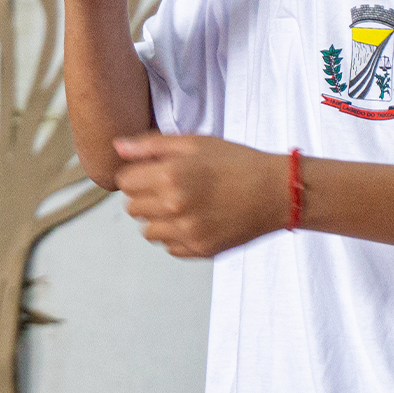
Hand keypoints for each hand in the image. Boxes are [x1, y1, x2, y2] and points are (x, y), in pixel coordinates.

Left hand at [114, 133, 281, 257]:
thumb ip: (151, 145)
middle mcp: (174, 207)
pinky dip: (176, 236)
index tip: (151, 172)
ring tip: (182, 205)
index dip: (136, 174)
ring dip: (158, 219)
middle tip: (169, 187)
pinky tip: (195, 220)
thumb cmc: (237, 162)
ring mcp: (187, 232)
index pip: (124, 182)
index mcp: (170, 176)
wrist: (276, 192)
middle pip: (132, 208)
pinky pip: (169, 248)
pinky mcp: (200, 249)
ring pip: (148, 232)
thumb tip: (117, 146)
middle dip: (144, 196)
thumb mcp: (195, 142)